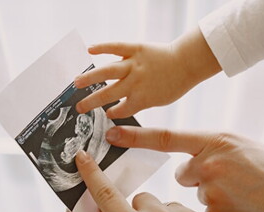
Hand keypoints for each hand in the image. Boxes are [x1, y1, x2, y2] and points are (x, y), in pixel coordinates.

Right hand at [74, 27, 220, 117]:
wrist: (187, 63)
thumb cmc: (175, 83)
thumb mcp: (159, 100)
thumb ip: (140, 103)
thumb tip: (123, 108)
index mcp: (142, 98)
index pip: (121, 109)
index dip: (113, 113)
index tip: (105, 114)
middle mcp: (135, 82)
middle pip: (108, 94)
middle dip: (92, 102)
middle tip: (79, 107)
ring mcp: (134, 64)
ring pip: (107, 71)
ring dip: (90, 77)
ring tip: (76, 82)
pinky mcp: (136, 49)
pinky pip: (116, 47)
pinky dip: (102, 48)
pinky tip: (90, 50)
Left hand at [104, 126, 263, 211]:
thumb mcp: (245, 149)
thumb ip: (214, 152)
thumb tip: (188, 166)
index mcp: (216, 140)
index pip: (166, 137)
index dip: (136, 136)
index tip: (110, 133)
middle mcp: (209, 162)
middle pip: (183, 174)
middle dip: (199, 179)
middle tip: (231, 184)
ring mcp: (211, 191)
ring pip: (197, 197)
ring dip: (213, 199)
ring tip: (244, 199)